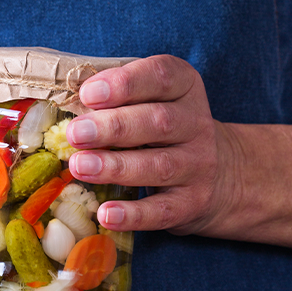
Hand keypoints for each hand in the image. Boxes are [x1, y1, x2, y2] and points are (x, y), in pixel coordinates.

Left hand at [66, 55, 237, 234]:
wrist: (224, 176)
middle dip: (113, 127)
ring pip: (158, 166)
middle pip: (158, 122)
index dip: (125, 83)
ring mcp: (198, 167)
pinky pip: (162, 211)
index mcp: (185, 89)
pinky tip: (106, 214)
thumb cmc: (168, 132)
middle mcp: (196, 125)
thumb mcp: (156, 102)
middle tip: (74, 133)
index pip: (162, 76)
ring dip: (115, 167)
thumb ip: (120, 98)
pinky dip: (133, 214)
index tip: (89, 93)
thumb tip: (67, 103)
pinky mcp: (192, 204)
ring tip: (79, 167)